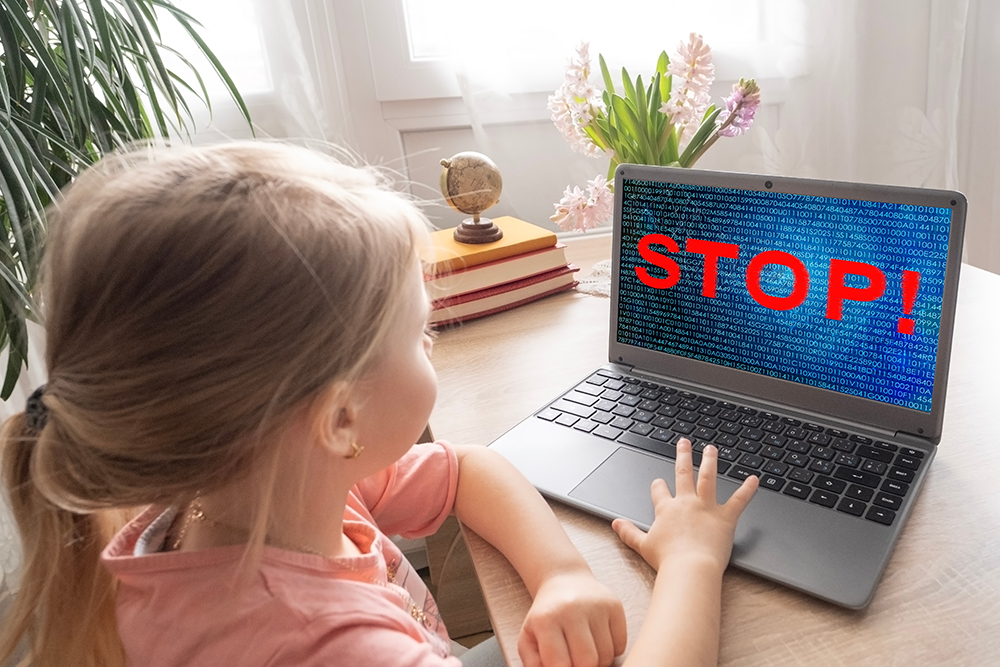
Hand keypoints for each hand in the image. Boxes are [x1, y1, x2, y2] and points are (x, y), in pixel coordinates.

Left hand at [517, 569, 626, 666]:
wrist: (565, 579)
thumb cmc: (547, 614)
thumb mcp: (529, 636)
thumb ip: (533, 662)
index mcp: (546, 619)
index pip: (559, 663)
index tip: (562, 666)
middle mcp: (572, 610)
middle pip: (587, 661)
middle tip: (575, 661)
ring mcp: (596, 606)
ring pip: (606, 655)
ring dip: (598, 662)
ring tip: (585, 651)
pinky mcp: (614, 606)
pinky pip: (620, 645)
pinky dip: (611, 651)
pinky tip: (598, 641)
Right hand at [611, 439, 757, 573]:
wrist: (689, 568)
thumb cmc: (667, 560)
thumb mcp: (642, 545)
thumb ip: (628, 533)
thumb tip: (615, 523)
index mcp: (666, 509)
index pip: (660, 491)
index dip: (658, 486)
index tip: (658, 482)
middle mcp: (686, 502)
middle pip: (683, 473)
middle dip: (683, 456)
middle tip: (684, 443)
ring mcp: (706, 507)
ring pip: (708, 477)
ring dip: (710, 461)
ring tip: (711, 449)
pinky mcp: (725, 517)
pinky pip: (739, 500)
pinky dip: (748, 489)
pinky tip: (754, 479)